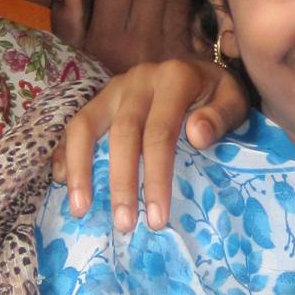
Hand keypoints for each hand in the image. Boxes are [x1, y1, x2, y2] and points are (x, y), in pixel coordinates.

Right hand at [50, 0, 192, 73]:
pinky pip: (186, 12)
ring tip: (150, 12)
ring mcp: (165, 48)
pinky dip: (177, 12)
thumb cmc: (97, 84)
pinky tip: (166, 26)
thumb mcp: (73, 55)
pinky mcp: (186, 54)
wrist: (140, 128)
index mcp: (105, 39)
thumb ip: (67, 15)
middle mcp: (137, 41)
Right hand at [51, 58, 248, 230]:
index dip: (156, 176)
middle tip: (124, 224)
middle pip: (122, 133)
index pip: (160, 132)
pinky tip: (61, 181)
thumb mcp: (233, 100)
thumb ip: (220, 117)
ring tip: (80, 208)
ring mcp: (114, 88)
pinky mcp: (99, 98)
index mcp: (173, 78)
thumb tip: (197, 136)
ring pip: (85, 124)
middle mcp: (138, 80)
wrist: (199, 70)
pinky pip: (74, 124)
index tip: (157, 218)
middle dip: (121, 182)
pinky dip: (64, 152)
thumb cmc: (216, 94)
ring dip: (80, 168)